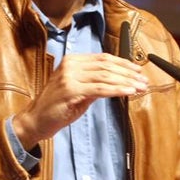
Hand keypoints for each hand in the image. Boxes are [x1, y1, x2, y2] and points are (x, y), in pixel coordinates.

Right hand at [12, 53, 146, 148]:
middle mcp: (70, 65)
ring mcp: (69, 77)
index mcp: (72, 61)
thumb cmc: (57, 107)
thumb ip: (95, 83)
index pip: (104, 58)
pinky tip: (128, 92)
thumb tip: (119, 80)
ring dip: (126, 82)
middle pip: (107, 66)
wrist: (36, 120)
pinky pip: (100, 89)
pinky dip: (117, 90)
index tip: (138, 71)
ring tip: (140, 87)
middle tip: (143, 80)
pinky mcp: (71, 91)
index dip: (123, 63)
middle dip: (128, 73)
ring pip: (105, 76)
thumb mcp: (79, 90)